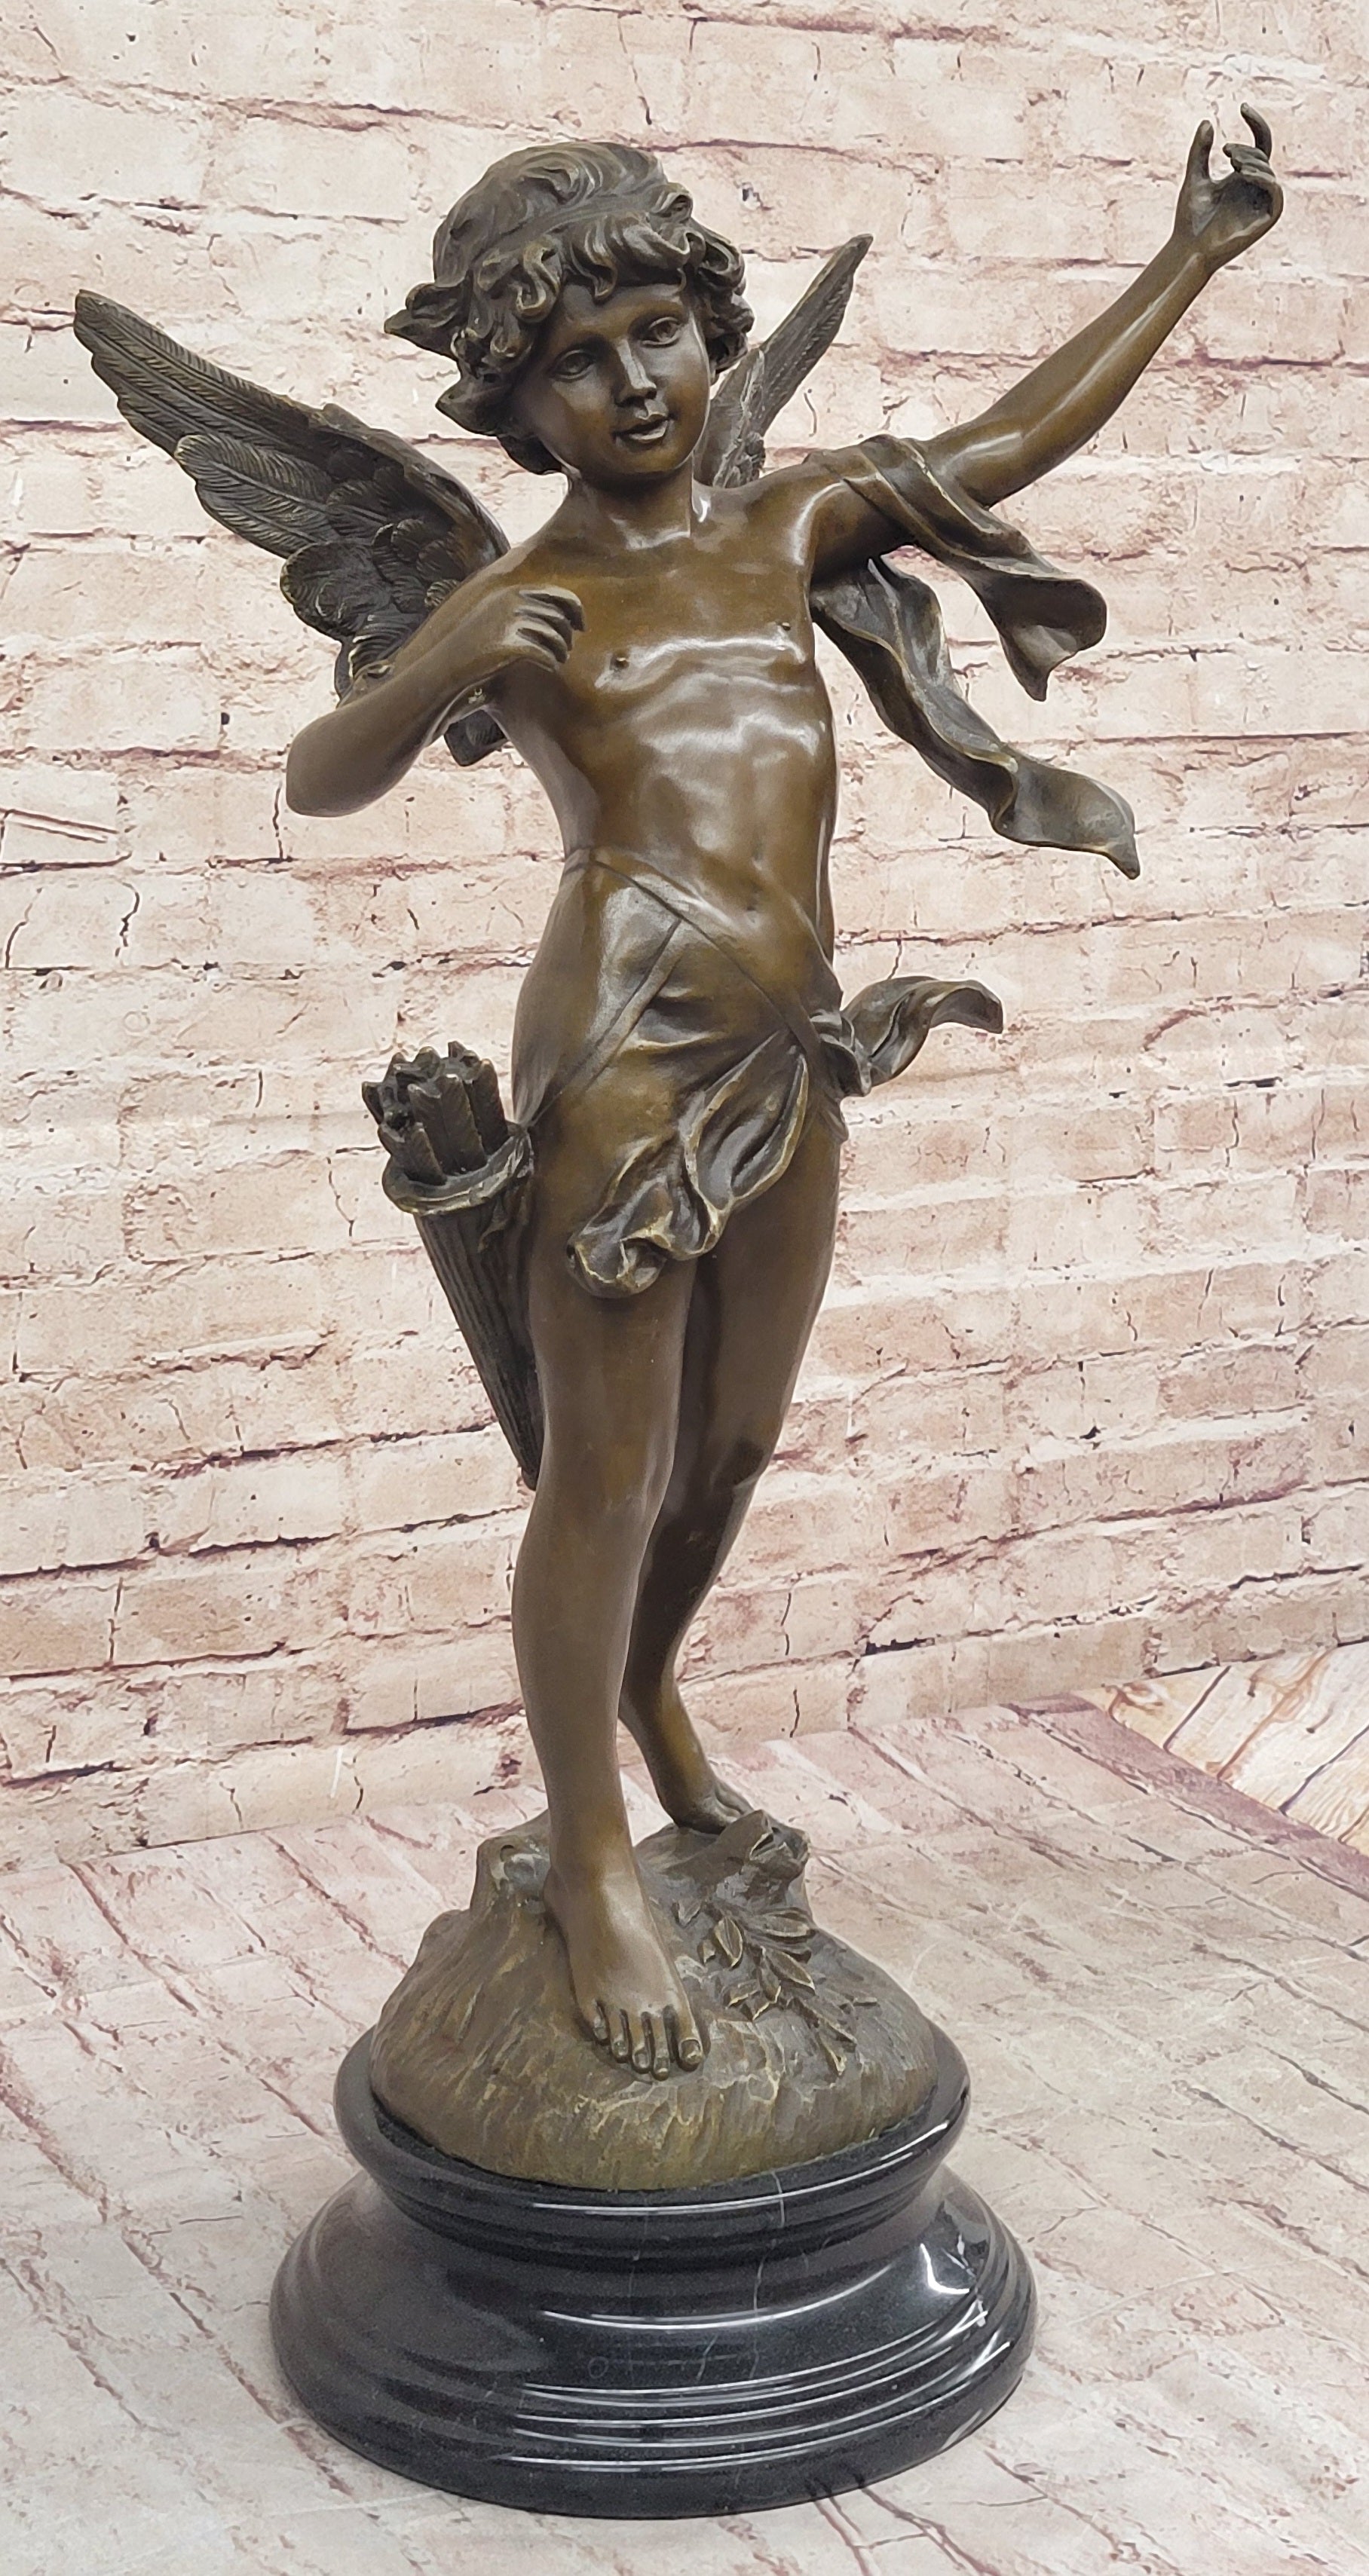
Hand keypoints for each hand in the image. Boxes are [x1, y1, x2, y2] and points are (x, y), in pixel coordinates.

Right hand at [443, 582, 584, 699]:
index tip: (581, 625)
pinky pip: (545, 654)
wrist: (448, 663)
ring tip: (559, 659)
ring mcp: (511, 622)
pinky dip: (552, 662)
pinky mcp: (510, 645)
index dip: (575, 609)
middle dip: (568, 634)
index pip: (557, 594)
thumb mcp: (495, 617)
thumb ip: (521, 610)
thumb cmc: (474, 644)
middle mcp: (513, 602)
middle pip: (559, 616)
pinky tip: (550, 667)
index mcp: (512, 591)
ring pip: (555, 636)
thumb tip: (556, 614)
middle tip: (567, 649)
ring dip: (562, 650)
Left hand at [1172, 106, 1282, 274]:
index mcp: (1242, 176)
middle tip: (1225, 152)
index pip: (1259, 143)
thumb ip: (1200, 152)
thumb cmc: (1190, 219)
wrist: (1189, 249)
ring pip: (1268, 171)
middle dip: (1245, 150)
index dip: (1255, 123)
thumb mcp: (1194, 178)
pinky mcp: (1267, 217)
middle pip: (1261, 155)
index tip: (1242, 106)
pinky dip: (1263, 179)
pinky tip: (1244, 174)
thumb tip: (1207, 122)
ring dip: (1252, 162)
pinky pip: (1275, 192)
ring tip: (1232, 163)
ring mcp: (1261, 202)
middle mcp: (1255, 187)